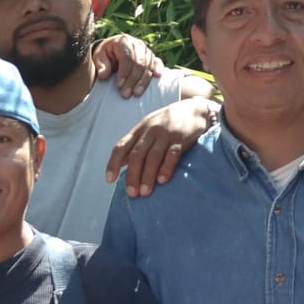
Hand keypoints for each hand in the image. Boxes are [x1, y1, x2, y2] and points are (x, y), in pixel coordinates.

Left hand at [91, 33, 160, 96]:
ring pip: (148, 66)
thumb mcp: (98, 57)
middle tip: (125, 94)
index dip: (124, 72)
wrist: (113, 50)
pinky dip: (158, 69)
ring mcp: (146, 50)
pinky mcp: (152, 57)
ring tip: (136, 94)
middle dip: (132, 80)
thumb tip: (103, 76)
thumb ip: (101, 65)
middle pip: (139, 63)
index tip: (119, 85)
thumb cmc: (105, 55)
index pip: (126, 57)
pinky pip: (157, 63)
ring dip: (143, 81)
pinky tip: (158, 77)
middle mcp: (137, 44)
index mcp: (124, 41)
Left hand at [103, 97, 219, 196]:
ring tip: (145, 192)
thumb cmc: (167, 124)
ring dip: (147, 176)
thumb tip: (119, 164)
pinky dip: (166, 167)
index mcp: (138, 131)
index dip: (113, 163)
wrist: (194, 109)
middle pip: (136, 155)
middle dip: (132, 176)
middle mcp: (149, 132)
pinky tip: (162, 180)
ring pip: (152, 157)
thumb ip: (135, 145)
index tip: (109, 180)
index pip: (121, 147)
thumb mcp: (148, 129)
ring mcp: (165, 134)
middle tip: (132, 194)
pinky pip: (172, 154)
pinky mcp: (181, 138)